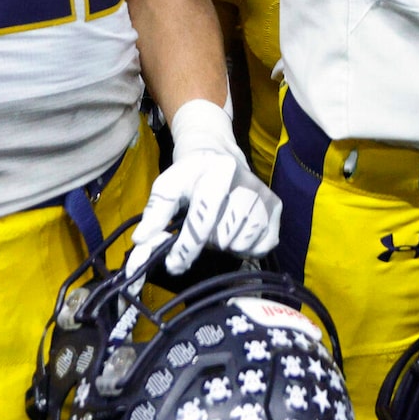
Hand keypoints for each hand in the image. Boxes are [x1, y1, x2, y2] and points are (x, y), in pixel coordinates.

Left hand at [125, 103, 280, 278]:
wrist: (219, 155)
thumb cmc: (189, 176)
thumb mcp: (168, 187)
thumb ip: (155, 214)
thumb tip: (142, 241)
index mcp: (216, 171)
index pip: (202, 220)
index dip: (186, 247)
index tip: (173, 264)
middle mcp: (245, 180)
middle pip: (221, 237)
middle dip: (206, 242)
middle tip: (201, 229)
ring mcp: (264, 194)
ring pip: (240, 243)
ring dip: (225, 245)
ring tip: (218, 226)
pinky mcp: (276, 206)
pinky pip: (261, 246)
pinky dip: (246, 247)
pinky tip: (236, 230)